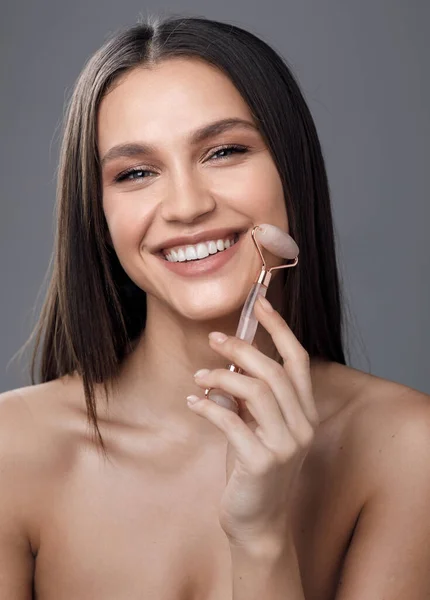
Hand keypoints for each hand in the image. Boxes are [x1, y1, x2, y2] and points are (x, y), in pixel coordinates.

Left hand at [187, 295, 319, 548]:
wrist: (258, 523)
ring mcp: (284, 445)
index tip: (261, 303)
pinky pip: (231, 421)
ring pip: (255, 390)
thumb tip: (229, 360)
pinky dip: (208, 406)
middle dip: (242, 348)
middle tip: (214, 339)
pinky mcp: (261, 463)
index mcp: (305, 412)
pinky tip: (193, 403)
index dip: (280, 328)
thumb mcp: (258, 427)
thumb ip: (252, 397)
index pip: (298, 360)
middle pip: (274, 371)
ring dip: (222, 377)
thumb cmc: (254, 468)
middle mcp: (302, 426)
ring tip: (199, 378)